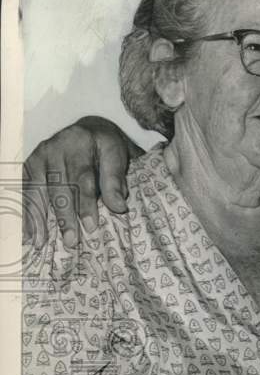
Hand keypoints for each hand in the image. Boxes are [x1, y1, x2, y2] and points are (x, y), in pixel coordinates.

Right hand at [23, 116, 142, 247]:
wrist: (88, 132)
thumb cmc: (105, 150)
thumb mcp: (117, 158)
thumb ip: (116, 182)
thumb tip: (119, 207)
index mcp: (81, 141)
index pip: (83, 177)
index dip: (86, 203)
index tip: (91, 227)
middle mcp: (56, 145)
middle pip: (59, 185)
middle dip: (64, 216)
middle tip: (70, 241)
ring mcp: (40, 155)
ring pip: (38, 189)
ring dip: (39, 218)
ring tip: (42, 243)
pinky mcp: (29, 164)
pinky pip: (25, 191)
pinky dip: (26, 212)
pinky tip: (28, 233)